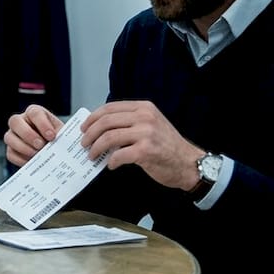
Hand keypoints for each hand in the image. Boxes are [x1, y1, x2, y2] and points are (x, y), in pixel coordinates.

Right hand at [3, 104, 64, 166]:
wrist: (55, 150)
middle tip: (41, 145)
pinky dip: (21, 159)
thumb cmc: (58, 138)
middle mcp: (20, 121)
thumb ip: (61, 135)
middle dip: (28, 134)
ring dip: (23, 147)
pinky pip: (10, 153)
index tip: (52, 136)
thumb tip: (63, 144)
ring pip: (9, 138)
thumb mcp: (61, 133)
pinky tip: (32, 162)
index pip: (34, 113)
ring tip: (37, 155)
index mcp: (34, 113)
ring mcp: (12, 135)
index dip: (42, 124)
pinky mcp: (10, 149)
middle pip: (15, 121)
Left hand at [80, 101, 202, 190]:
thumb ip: (129, 122)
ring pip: (109, 137)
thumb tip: (99, 128)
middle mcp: (145, 117)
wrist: (189, 163)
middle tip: (84, 143)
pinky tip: (111, 165)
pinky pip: (118, 155)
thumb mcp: (150, 125)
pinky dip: (111, 161)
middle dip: (90, 134)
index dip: (93, 118)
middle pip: (106, 121)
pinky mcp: (146, 151)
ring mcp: (146, 133)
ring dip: (96, 148)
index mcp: (144, 108)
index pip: (110, 108)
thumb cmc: (167, 146)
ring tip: (92, 155)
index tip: (84, 128)